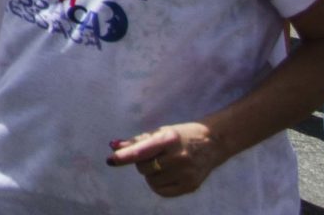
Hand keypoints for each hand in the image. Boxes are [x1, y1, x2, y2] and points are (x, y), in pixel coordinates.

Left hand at [108, 122, 224, 196]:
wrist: (213, 143)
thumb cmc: (181, 135)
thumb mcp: (160, 132)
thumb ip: (136, 141)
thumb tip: (113, 146)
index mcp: (169, 139)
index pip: (142, 151)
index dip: (125, 156)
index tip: (110, 160)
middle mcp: (179, 157)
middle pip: (144, 167)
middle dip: (142, 163)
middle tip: (153, 156)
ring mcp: (186, 173)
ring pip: (151, 181)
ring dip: (150, 174)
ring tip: (162, 164)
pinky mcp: (190, 186)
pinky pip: (161, 191)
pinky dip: (157, 184)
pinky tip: (166, 175)